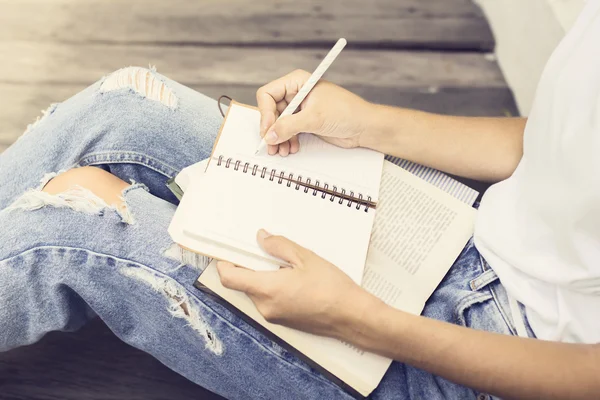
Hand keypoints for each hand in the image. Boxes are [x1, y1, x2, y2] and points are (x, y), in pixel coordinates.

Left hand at [216, 229, 377, 337]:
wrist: (351, 316)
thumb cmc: (332, 288)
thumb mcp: (305, 257)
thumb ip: (279, 246)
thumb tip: (262, 238)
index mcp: (267, 289)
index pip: (230, 278)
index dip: (224, 263)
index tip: (227, 251)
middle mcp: (265, 306)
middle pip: (243, 283)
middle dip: (248, 266)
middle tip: (261, 249)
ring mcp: (274, 316)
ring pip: (256, 291)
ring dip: (262, 276)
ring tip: (284, 263)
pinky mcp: (283, 320)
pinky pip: (268, 300)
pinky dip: (272, 287)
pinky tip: (291, 277)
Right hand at [256, 69, 372, 156]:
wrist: (364, 127)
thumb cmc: (347, 112)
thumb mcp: (314, 118)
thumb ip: (289, 126)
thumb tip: (269, 136)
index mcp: (297, 82)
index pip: (268, 94)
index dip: (265, 113)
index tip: (268, 131)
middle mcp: (296, 93)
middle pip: (270, 111)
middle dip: (271, 130)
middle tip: (271, 146)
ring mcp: (300, 108)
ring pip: (278, 124)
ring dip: (278, 138)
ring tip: (282, 150)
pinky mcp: (304, 122)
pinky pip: (287, 132)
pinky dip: (286, 141)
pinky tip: (291, 148)